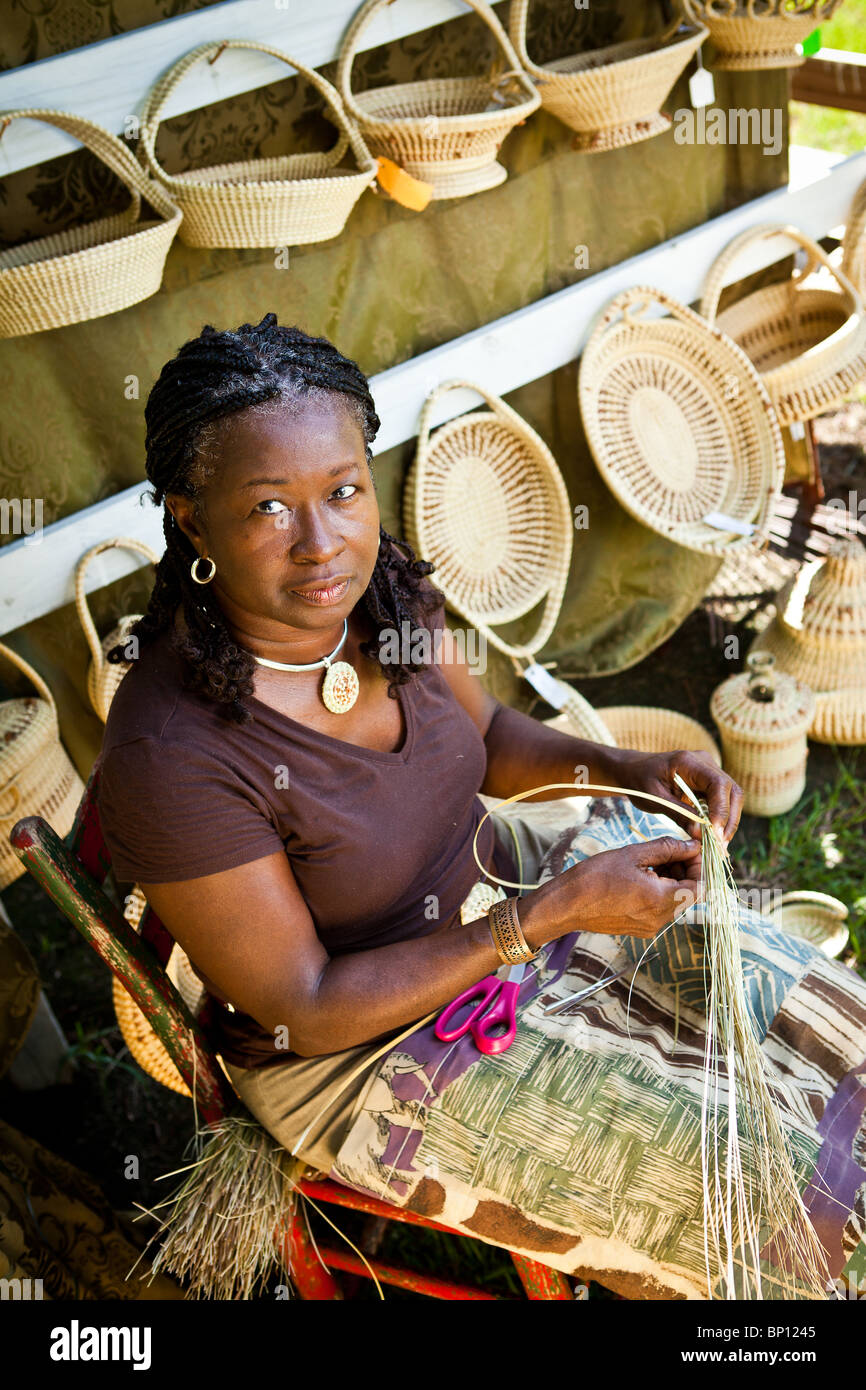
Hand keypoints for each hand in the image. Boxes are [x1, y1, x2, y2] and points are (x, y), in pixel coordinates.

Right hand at [540, 836, 703, 940]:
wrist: (566, 905)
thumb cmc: (595, 877)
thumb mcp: (633, 854)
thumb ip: (667, 849)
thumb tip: (692, 845)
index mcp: (661, 900)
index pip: (702, 886)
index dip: (700, 865)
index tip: (690, 847)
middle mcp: (660, 919)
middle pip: (689, 893)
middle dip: (685, 868)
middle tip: (670, 848)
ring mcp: (650, 927)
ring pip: (675, 900)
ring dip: (671, 878)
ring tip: (651, 860)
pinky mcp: (639, 928)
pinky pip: (660, 908)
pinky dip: (659, 890)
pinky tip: (642, 875)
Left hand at [606, 747, 743, 844]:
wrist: (633, 769)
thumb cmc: (639, 781)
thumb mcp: (654, 799)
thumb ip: (678, 814)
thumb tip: (701, 835)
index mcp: (689, 761)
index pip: (718, 784)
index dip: (721, 809)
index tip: (715, 833)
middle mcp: (705, 763)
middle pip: (732, 791)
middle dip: (730, 819)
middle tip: (721, 845)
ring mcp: (709, 771)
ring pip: (731, 797)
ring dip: (728, 822)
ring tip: (719, 845)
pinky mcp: (708, 783)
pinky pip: (722, 801)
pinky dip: (721, 819)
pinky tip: (714, 837)